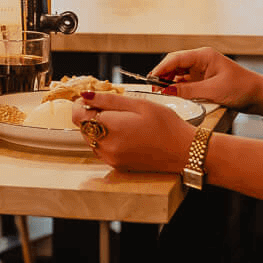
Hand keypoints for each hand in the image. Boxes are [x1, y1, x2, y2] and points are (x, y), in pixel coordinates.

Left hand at [72, 90, 194, 172]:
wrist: (185, 151)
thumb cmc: (166, 125)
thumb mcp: (138, 104)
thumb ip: (108, 100)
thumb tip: (85, 95)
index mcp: (111, 128)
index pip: (78, 115)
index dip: (82, 104)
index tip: (93, 99)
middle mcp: (107, 147)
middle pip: (83, 127)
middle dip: (92, 115)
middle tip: (113, 108)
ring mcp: (111, 159)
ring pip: (91, 139)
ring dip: (99, 128)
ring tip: (122, 121)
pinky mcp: (118, 166)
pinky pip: (101, 150)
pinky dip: (106, 140)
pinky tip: (125, 134)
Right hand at [150, 46, 262, 113]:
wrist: (260, 96)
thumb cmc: (242, 88)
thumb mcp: (212, 91)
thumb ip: (187, 91)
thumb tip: (166, 90)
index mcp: (203, 56)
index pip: (175, 58)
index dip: (161, 68)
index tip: (151, 78)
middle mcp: (201, 60)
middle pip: (175, 65)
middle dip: (163, 75)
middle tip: (153, 88)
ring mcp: (202, 70)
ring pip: (179, 74)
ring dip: (170, 82)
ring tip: (161, 92)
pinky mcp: (204, 80)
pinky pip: (186, 82)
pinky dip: (178, 88)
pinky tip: (173, 94)